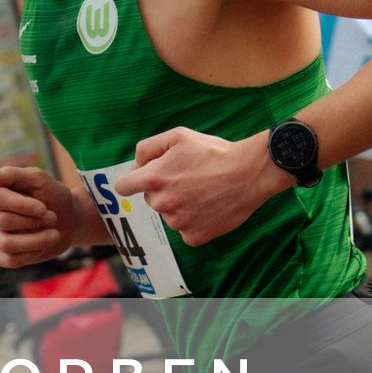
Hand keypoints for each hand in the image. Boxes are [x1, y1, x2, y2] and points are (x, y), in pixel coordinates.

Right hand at [0, 165, 82, 267]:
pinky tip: (42, 246)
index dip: (22, 206)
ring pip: (6, 244)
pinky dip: (31, 254)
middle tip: (52, 217)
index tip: (43, 208)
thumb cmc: (53, 196)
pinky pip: (8, 260)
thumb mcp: (39, 179)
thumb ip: (13, 174)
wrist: (69, 219)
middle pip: (2, 221)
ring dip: (36, 240)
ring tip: (54, 234)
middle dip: (33, 221)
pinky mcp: (0, 253)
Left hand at [115, 128, 284, 245]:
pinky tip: (208, 206)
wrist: (249, 174)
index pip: (123, 187)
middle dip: (163, 189)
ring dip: (179, 205)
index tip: (144, 178)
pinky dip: (194, 220)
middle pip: (150, 198)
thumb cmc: (213, 152)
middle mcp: (162, 203)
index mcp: (153, 178)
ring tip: (202, 190)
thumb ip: (148, 148)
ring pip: (169, 214)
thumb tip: (135, 164)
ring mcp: (178, 223)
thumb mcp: (178, 136)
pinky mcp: (194, 236)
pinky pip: (185, 229)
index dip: (131, 181)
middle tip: (187, 177)